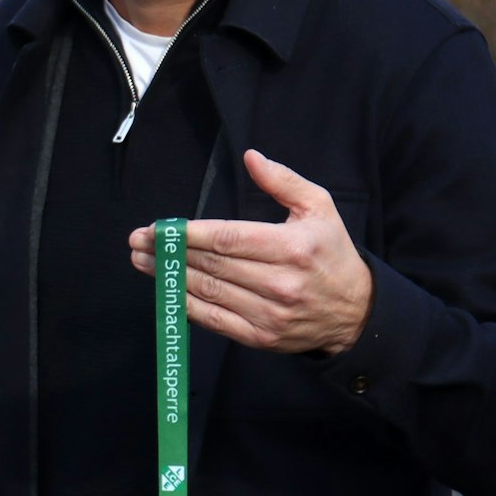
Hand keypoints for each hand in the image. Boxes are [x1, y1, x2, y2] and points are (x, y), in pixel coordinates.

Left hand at [128, 149, 372, 354]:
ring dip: (169, 277)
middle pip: (212, 265)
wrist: (357, 313)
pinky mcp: (261, 337)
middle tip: (138, 241)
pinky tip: (166, 290)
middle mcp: (280, 283)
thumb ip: (284, 181)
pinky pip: (214, 320)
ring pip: (208, 292)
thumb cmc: (332, 253)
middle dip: (170, 252)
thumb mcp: (320, 208)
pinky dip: (186, 305)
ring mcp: (269, 314)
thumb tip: (251, 158)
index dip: (189, 234)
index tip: (159, 228)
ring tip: (142, 262)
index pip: (228, 238)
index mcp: (292, 247)